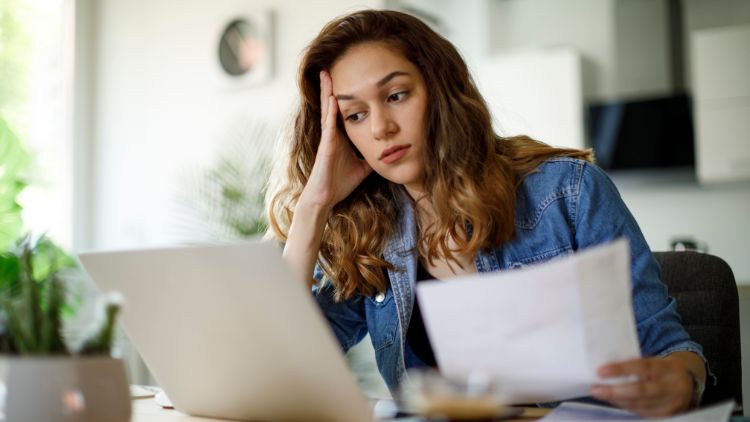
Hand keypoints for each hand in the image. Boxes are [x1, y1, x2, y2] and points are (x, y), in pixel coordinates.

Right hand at [299, 70, 371, 210]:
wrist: (326, 199)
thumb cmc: (340, 184)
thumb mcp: (363, 167)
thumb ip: (371, 155)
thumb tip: (388, 151)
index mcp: (339, 136)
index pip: (342, 110)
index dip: (344, 94)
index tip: (347, 77)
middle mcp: (331, 134)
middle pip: (332, 104)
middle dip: (331, 86)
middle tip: (331, 66)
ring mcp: (327, 139)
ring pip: (327, 110)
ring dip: (327, 92)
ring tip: (326, 74)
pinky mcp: (325, 147)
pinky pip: (328, 126)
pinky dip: (331, 112)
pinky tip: (333, 99)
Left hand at [590, 356, 695, 416]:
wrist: (689, 382)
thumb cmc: (663, 368)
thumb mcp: (654, 360)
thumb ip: (635, 363)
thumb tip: (607, 367)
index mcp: (667, 368)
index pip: (642, 367)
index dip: (620, 369)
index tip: (600, 371)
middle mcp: (671, 386)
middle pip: (640, 391)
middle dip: (614, 391)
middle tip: (595, 389)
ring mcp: (671, 403)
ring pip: (639, 405)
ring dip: (616, 400)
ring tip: (601, 394)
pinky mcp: (668, 415)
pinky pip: (642, 413)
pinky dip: (626, 407)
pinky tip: (615, 401)